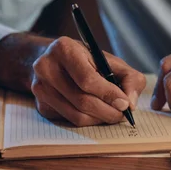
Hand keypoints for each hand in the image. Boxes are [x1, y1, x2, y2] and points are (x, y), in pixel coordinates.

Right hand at [30, 37, 146, 126]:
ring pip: (75, 115)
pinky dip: (87, 121)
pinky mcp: (40, 105)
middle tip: (122, 114)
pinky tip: (96, 113)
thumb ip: (129, 77)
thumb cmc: (87, 60)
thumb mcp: (110, 60)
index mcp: (64, 49)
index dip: (108, 94)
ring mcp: (40, 87)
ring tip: (112, 114)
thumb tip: (130, 103)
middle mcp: (46, 67)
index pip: (87, 79)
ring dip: (98, 119)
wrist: (55, 60)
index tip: (125, 104)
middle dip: (107, 111)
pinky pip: (68, 120)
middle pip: (81, 100)